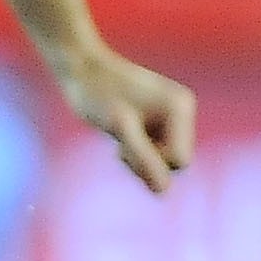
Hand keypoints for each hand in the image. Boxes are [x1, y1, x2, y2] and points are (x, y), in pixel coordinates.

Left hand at [55, 42, 195, 194]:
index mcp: (181, 108)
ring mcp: (170, 116)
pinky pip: (153, 150)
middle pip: (174, 162)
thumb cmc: (96, 93)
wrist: (79, 68)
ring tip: (118, 137)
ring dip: (138, 157)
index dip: (152, 163)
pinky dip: (134, 150)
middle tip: (119, 145)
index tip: (126, 148)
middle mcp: (181, 112)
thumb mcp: (120, 128)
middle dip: (146, 160)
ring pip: (162, 158)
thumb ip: (143, 158)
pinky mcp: (155, 121)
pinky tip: (119, 134)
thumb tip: (163, 192)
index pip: (180, 160)